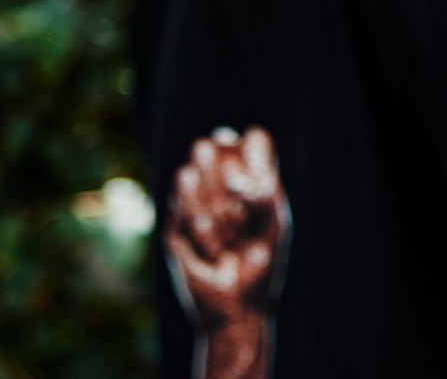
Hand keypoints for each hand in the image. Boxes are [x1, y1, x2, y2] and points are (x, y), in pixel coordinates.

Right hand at [164, 126, 289, 378]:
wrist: (235, 307)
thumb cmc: (261, 264)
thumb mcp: (272, 225)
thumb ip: (262, 192)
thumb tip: (230, 174)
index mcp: (252, 177)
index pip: (252, 139)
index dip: (252, 150)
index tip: (259, 180)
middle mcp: (221, 182)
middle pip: (217, 146)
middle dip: (227, 182)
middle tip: (240, 220)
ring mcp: (194, 199)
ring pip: (193, 172)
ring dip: (216, 213)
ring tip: (229, 242)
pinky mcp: (173, 222)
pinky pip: (181, 206)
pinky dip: (201, 230)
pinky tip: (211, 253)